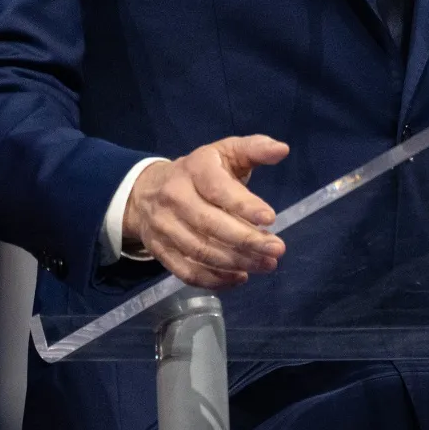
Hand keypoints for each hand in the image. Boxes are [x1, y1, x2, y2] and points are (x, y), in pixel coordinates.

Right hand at [121, 135, 288, 288]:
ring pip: (200, 251)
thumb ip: (254, 149)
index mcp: (194, 169)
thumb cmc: (198, 172)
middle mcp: (175, 197)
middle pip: (209, 224)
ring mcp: (164, 226)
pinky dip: (215, 280)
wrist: (146, 191)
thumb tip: (282, 149)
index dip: (243, 204)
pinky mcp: (161, 251)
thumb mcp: (224, 152)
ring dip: (237, 262)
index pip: (217, 188)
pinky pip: (187, 272)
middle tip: (277, 249)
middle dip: (246, 240)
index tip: (271, 218)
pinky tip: (241, 277)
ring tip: (267, 264)